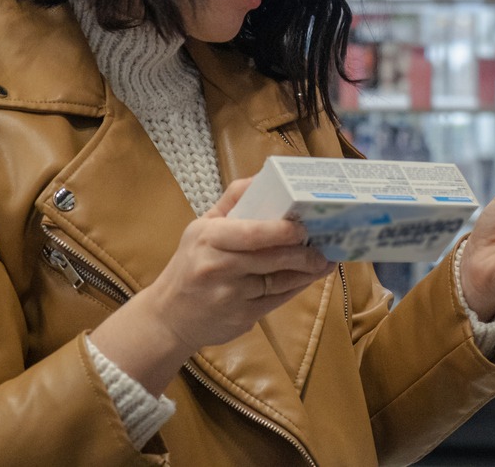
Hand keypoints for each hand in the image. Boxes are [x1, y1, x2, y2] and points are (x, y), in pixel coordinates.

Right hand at [90, 178, 333, 394]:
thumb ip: (232, 201)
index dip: (283, 231)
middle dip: (304, 252)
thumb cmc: (189, 265)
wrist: (167, 317)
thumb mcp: (201, 227)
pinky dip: (297, 287)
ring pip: (280, 280)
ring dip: (308, 270)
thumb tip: (262, 177)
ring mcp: (231, 295)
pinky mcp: (242, 317)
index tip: (304, 227)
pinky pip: (278, 299)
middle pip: (273, 258)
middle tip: (326, 243)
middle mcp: (218, 266)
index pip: (253, 233)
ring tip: (326, 260)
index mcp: (209, 238)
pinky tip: (310, 277)